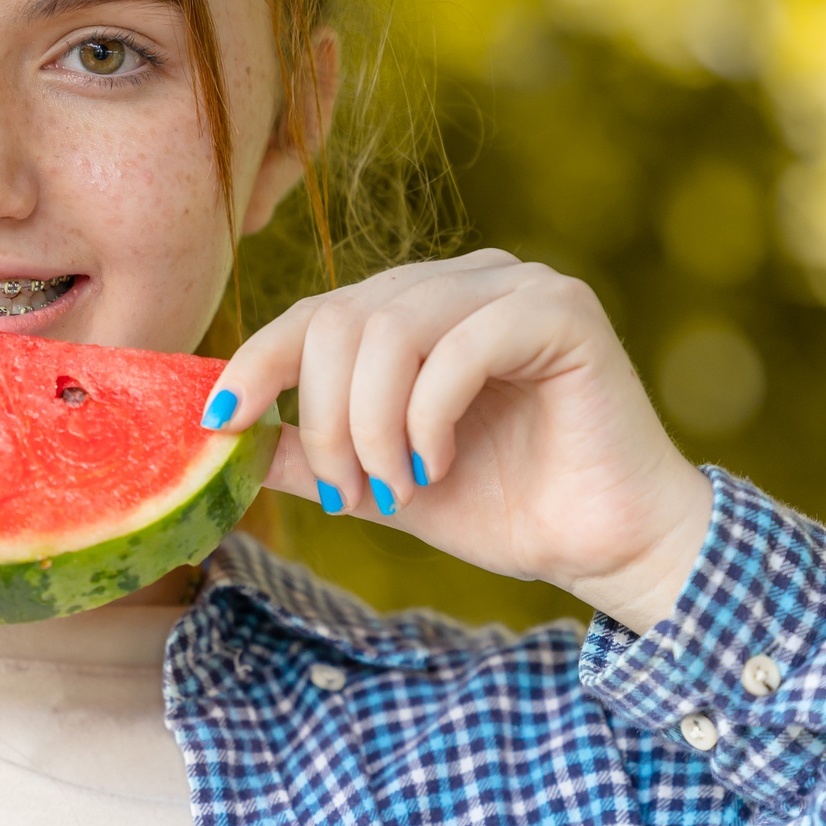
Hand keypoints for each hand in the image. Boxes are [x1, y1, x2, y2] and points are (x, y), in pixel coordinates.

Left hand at [206, 250, 713, 633]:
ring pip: (391, 329)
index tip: (218, 421)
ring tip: (397, 485)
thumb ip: (311, 451)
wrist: (607, 545)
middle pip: (342, 319)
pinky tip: (437, 463)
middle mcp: (461, 280)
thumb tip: (224, 435)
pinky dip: (428, 414)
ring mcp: (513, 285)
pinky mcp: (560, 310)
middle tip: (348, 492)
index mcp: (417, 306)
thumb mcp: (380, 481)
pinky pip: (459, 344)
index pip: (315, 312)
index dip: (258, 362)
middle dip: (327, 418)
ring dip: (373, 424)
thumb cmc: (504, 506)